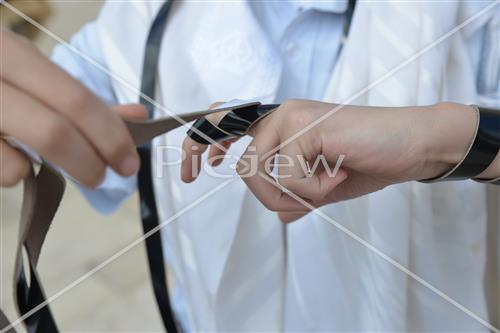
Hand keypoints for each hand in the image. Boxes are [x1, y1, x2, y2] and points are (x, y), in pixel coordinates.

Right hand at [0, 31, 141, 186]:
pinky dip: (16, 174)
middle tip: (105, 176)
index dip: (111, 136)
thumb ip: (82, 99)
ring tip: (66, 169)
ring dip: (58, 171)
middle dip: (90, 162)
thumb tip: (137, 116)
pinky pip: (1, 171)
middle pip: (54, 131)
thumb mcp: (34, 77)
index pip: (77, 100)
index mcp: (15, 55)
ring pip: (20, 159)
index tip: (130, 162)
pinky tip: (17, 162)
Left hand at [181, 99, 478, 221]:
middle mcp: (282, 116)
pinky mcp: (306, 126)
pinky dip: (315, 190)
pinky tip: (340, 174)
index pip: (228, 127)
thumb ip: (297, 195)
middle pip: (245, 166)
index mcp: (282, 125)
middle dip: (269, 195)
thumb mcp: (324, 187)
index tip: (194, 168)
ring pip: (262, 175)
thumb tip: (279, 213)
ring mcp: (292, 117)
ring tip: (332, 184)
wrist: (411, 147)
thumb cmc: (368, 162)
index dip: (202, 143)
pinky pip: (289, 177)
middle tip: (302, 201)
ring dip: (297, 195)